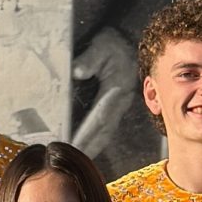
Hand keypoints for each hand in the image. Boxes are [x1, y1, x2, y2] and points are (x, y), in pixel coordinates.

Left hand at [69, 26, 140, 155]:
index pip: (100, 116)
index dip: (87, 132)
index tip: (75, 145)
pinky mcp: (114, 105)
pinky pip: (105, 126)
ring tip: (79, 160)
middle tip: (74, 161)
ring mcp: (117, 105)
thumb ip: (90, 58)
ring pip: (105, 131)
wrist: (127, 39)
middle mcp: (118, 102)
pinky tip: (86, 146)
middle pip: (104, 130)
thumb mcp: (102, 45)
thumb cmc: (113, 43)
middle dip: (90, 146)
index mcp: (116, 90)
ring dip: (93, 146)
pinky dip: (96, 138)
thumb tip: (77, 72)